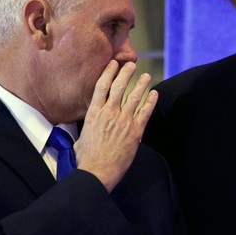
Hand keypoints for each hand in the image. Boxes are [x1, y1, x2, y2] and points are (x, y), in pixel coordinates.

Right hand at [74, 60, 158, 191]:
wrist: (97, 171)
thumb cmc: (86, 157)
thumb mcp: (81, 136)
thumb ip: (88, 125)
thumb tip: (90, 121)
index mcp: (94, 113)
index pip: (102, 87)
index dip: (109, 73)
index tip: (113, 63)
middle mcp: (109, 113)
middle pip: (119, 87)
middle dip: (126, 73)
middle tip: (132, 64)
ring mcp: (123, 121)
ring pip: (134, 97)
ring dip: (141, 84)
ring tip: (146, 75)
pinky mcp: (136, 131)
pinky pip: (145, 112)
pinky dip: (151, 101)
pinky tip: (155, 93)